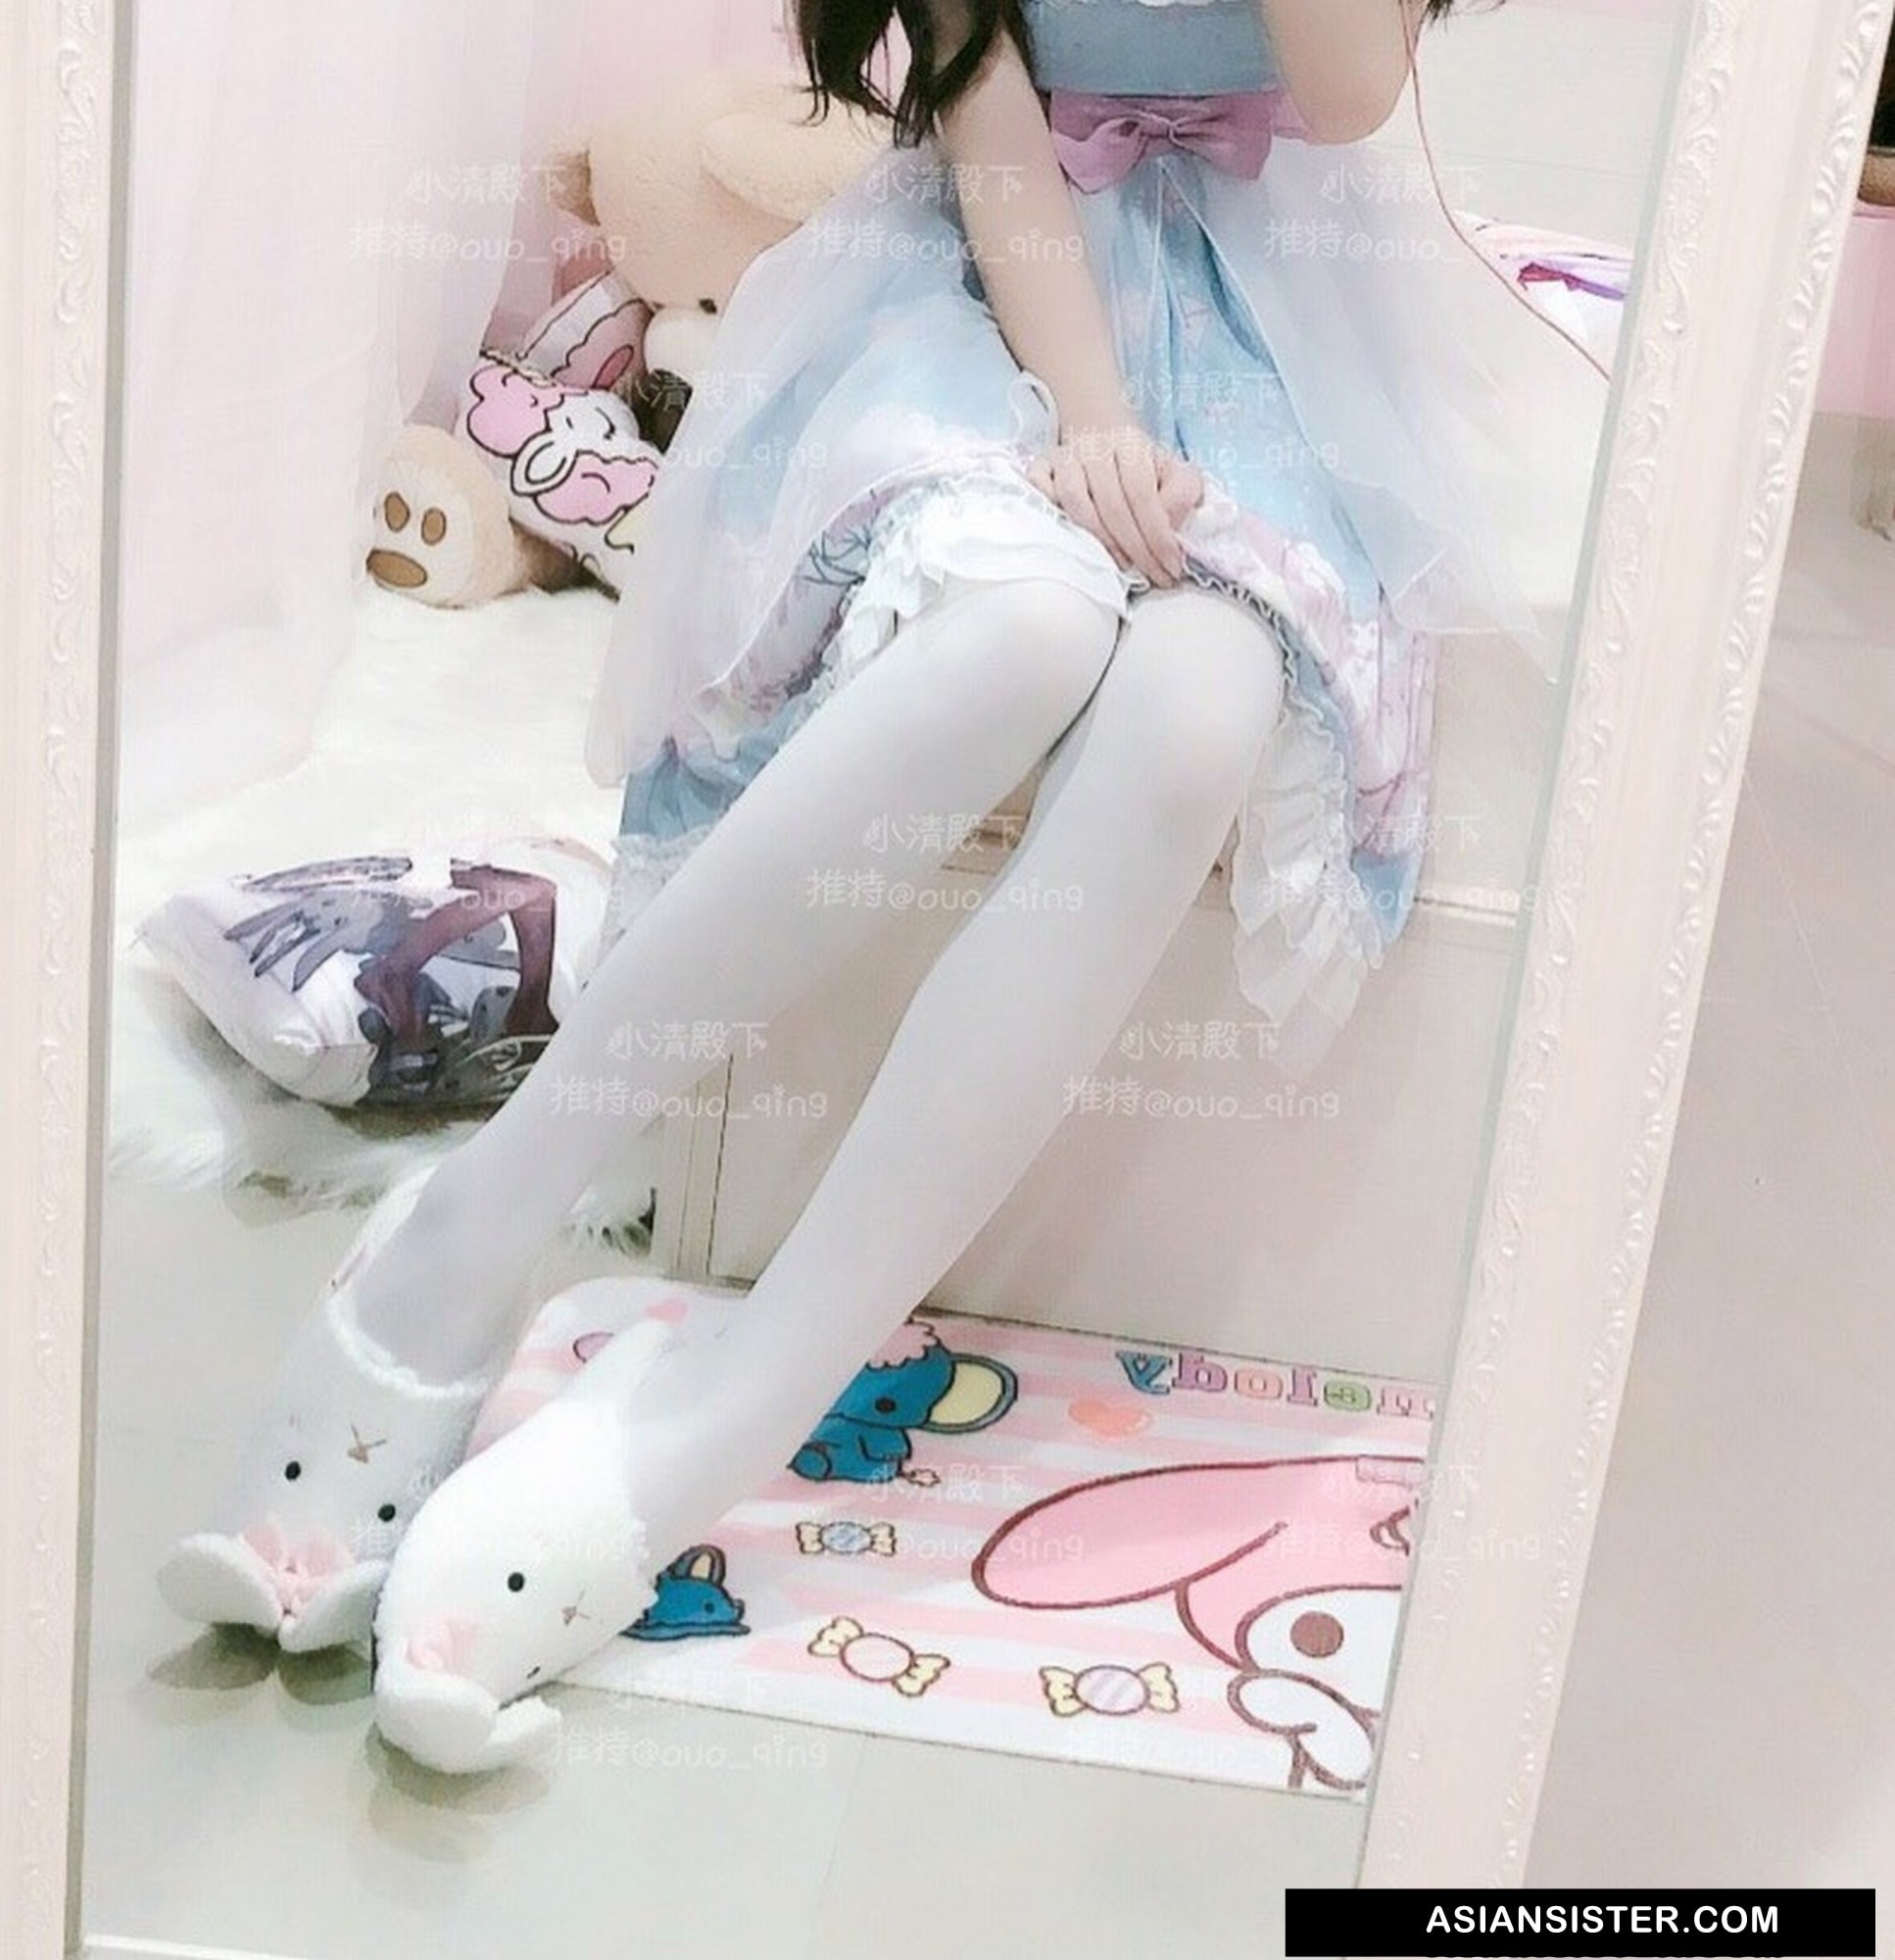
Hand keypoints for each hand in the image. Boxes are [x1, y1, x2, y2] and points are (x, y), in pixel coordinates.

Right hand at [1025, 424, 1204, 586]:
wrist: (1100, 439)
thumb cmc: (1139, 468)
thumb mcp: (1172, 473)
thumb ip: (1183, 493)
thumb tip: (1171, 524)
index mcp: (1130, 446)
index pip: (1142, 493)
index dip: (1157, 535)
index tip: (1170, 566)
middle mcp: (1094, 449)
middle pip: (1111, 505)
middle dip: (1136, 549)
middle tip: (1152, 577)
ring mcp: (1063, 458)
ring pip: (1075, 503)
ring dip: (1100, 541)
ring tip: (1121, 564)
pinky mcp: (1039, 468)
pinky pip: (1040, 491)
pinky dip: (1053, 514)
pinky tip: (1075, 539)